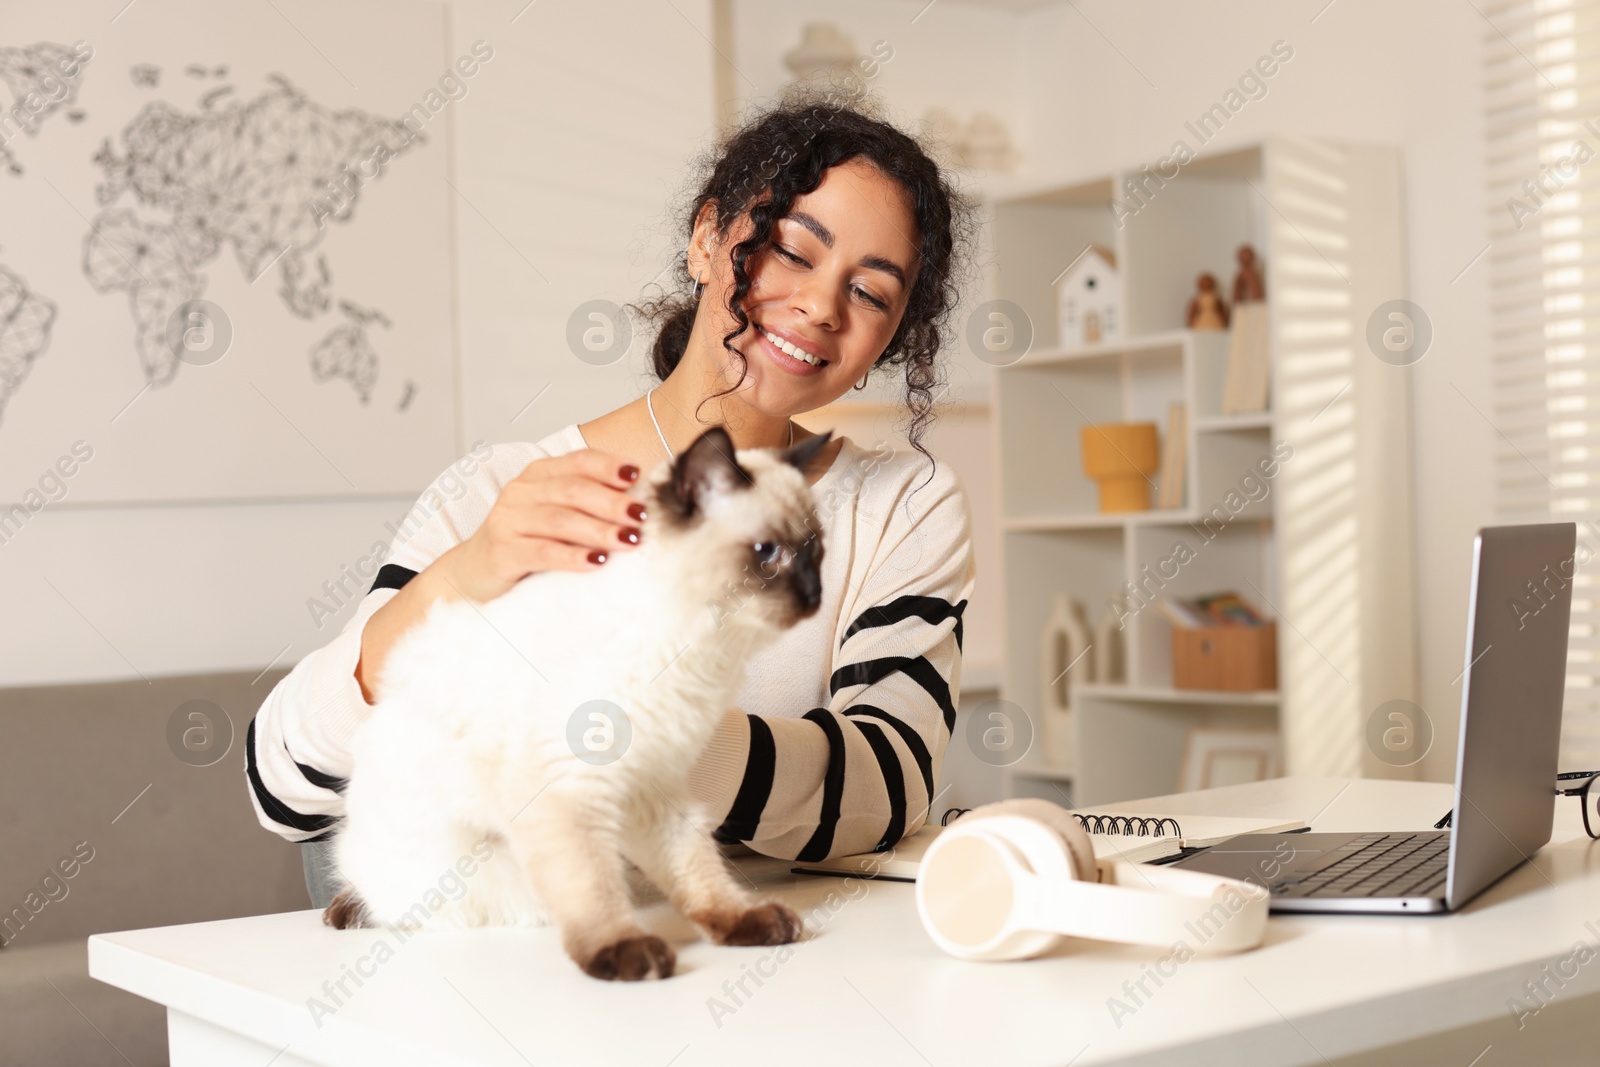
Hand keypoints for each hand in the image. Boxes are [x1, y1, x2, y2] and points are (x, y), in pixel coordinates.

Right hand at [436, 449, 647, 602]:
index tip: (638, 475)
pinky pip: (542, 552)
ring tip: (628, 539)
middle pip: (573, 490)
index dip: (609, 466)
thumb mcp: (555, 514)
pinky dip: (572, 556)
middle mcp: (521, 492)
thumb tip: (640, 502)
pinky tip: (596, 561)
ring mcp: (507, 520)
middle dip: (611, 502)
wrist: (473, 571)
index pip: (578, 461)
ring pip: (559, 520)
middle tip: (641, 516)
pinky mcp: (501, 552)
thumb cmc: (527, 541)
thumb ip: (587, 503)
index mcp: (539, 475)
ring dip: (599, 530)